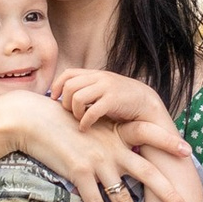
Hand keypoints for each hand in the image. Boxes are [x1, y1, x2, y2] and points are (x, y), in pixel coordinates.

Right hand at [0, 92, 156, 201]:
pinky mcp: (79, 174)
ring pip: (124, 198)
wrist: (34, 119)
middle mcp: (112, 148)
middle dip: (168, 195)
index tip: (189, 152)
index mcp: (116, 132)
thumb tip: (121, 143)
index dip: (168, 142)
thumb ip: (108, 133)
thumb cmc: (62, 120)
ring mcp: (97, 162)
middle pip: (148, 174)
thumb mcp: (91, 121)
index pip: (148, 135)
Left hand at [51, 62, 190, 145]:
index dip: (57, 86)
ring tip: (80, 120)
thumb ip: (87, 89)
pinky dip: (84, 122)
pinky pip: (91, 111)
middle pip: (70, 86)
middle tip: (71, 113)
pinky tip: (85, 128)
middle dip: (66, 102)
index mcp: (96, 74)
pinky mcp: (113, 100)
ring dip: (75, 112)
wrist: (147, 103)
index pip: (68, 73)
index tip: (55, 99)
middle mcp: (100, 78)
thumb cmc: (122, 101)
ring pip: (77, 97)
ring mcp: (107, 88)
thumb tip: (63, 98)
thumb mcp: (103, 90)